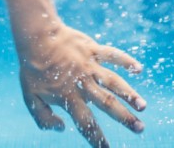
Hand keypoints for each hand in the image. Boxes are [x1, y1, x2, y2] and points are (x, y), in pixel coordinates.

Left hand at [15, 21, 145, 147]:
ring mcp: (89, 65)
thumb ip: (43, 118)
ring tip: (143, 106)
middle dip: (124, 118)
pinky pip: (112, 54)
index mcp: (68, 97)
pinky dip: (126, 60)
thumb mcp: (30, 98)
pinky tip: (138, 68)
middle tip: (140, 129)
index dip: (96, 138)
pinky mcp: (92, 49)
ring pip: (113, 81)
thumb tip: (61, 128)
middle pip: (107, 104)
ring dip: (129, 94)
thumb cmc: (33, 68)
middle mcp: (82, 83)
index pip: (86, 123)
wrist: (36, 36)